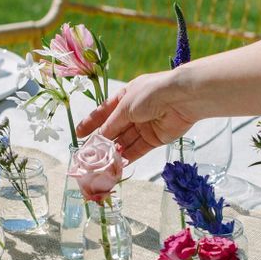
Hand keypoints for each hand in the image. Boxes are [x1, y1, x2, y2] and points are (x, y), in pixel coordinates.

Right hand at [76, 71, 196, 161]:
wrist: (181, 99)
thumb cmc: (150, 94)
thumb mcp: (125, 107)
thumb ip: (111, 124)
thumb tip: (99, 138)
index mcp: (125, 96)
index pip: (104, 111)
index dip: (92, 122)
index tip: (78, 134)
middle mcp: (134, 111)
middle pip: (114, 129)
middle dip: (102, 142)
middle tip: (87, 155)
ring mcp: (145, 125)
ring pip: (125, 141)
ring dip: (113, 152)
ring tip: (99, 163)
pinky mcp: (155, 138)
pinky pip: (138, 149)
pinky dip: (127, 157)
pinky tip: (116, 165)